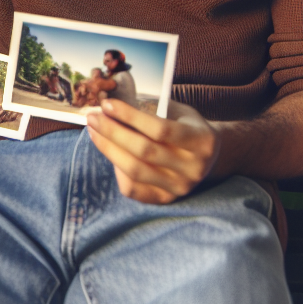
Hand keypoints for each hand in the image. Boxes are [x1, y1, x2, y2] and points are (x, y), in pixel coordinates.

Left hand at [86, 99, 219, 204]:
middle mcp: (193, 168)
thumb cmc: (187, 126)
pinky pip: (133, 189)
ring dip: (108, 149)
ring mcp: (180, 187)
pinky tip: (109, 152)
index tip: (107, 104)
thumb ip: (152, 109)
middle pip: (144, 151)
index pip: (159, 129)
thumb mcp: (178, 111)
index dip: (129, 116)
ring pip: (135, 171)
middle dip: (112, 132)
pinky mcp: (166, 199)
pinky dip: (117, 170)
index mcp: (201, 141)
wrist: (209, 156)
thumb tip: (111, 107)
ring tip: (94, 131)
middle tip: (93, 117)